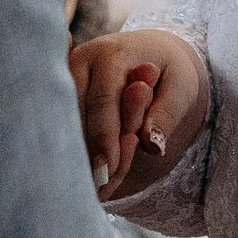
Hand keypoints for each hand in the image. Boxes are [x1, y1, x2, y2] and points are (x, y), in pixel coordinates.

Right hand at [69, 29, 206, 199]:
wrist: (149, 54)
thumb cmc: (167, 72)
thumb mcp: (181, 87)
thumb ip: (167, 113)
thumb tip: (152, 146)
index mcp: (110, 54)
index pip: (103, 100)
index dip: (104, 136)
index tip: (107, 169)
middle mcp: (79, 62)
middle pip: (78, 116)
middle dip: (93, 151)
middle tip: (108, 183)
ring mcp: (62, 79)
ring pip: (65, 127)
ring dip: (85, 157)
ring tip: (108, 181)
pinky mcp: (57, 96)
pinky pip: (61, 131)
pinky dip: (80, 156)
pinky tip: (97, 177)